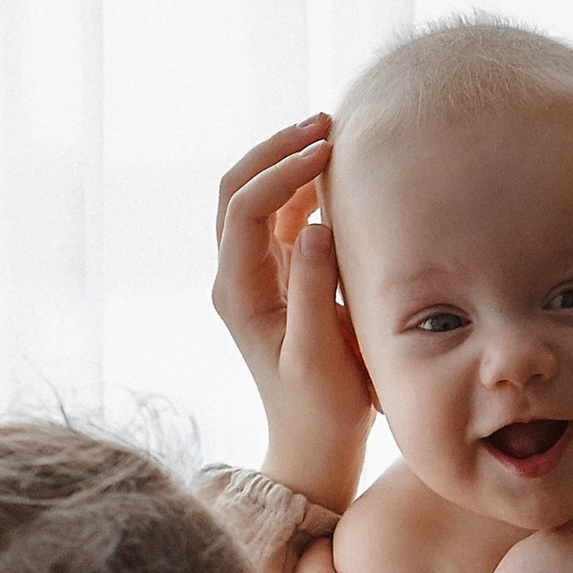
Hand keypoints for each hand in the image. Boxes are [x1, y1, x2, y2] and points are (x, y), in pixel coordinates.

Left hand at [213, 116, 374, 515]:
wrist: (315, 449)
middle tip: (325, 123)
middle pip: (237, 188)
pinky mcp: (279, 283)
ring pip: (256, 198)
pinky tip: (336, 176)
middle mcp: (237, 278)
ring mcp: (255, 278)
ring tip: (332, 136)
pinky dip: (303, 190)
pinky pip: (280, 220)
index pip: (245, 207)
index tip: (328, 152)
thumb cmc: (322, 412)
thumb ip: (314, 291)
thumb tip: (313, 226)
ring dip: (288, 163)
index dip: (283, 170)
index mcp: (238, 293)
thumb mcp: (320, 357)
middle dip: (277, 150)